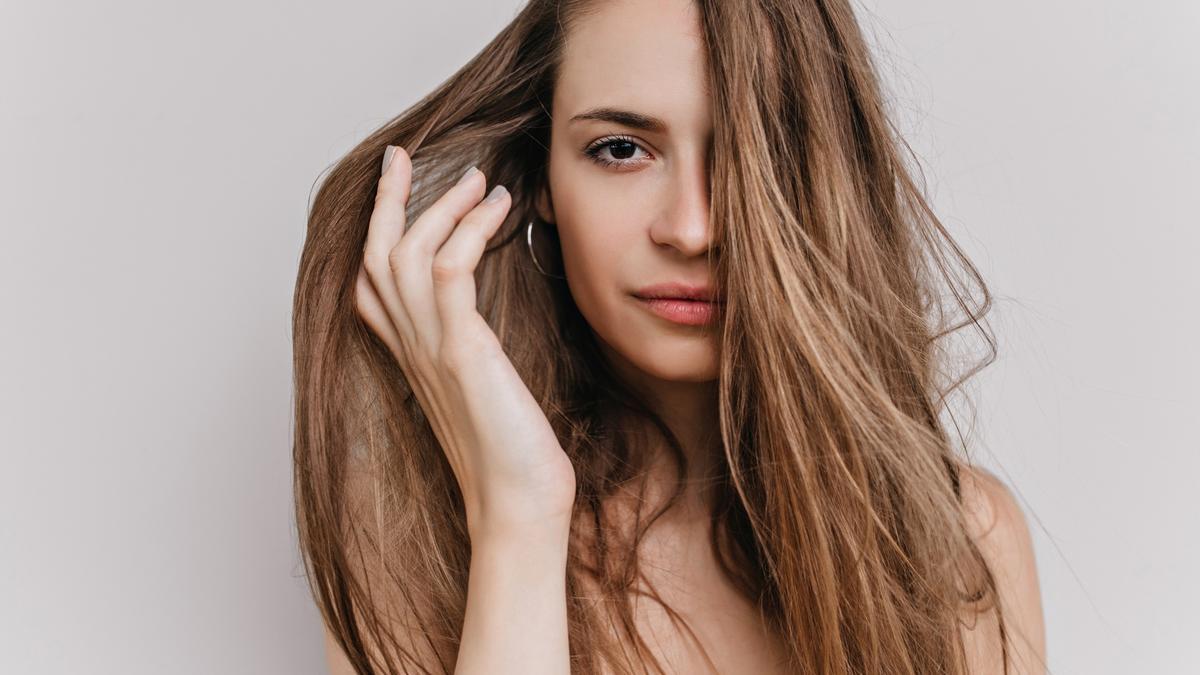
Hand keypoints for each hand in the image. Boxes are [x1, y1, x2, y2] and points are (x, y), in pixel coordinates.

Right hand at [355, 145, 575, 539]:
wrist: (518, 505)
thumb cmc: (513, 455)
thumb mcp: (484, 392)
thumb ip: (470, 354)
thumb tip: (481, 328)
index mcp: (412, 357)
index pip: (372, 281)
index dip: (378, 227)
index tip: (396, 182)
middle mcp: (411, 349)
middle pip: (375, 256)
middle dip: (390, 201)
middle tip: (409, 155)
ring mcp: (431, 349)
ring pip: (405, 254)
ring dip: (441, 207)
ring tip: (480, 180)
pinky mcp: (461, 352)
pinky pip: (448, 272)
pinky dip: (469, 231)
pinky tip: (498, 213)